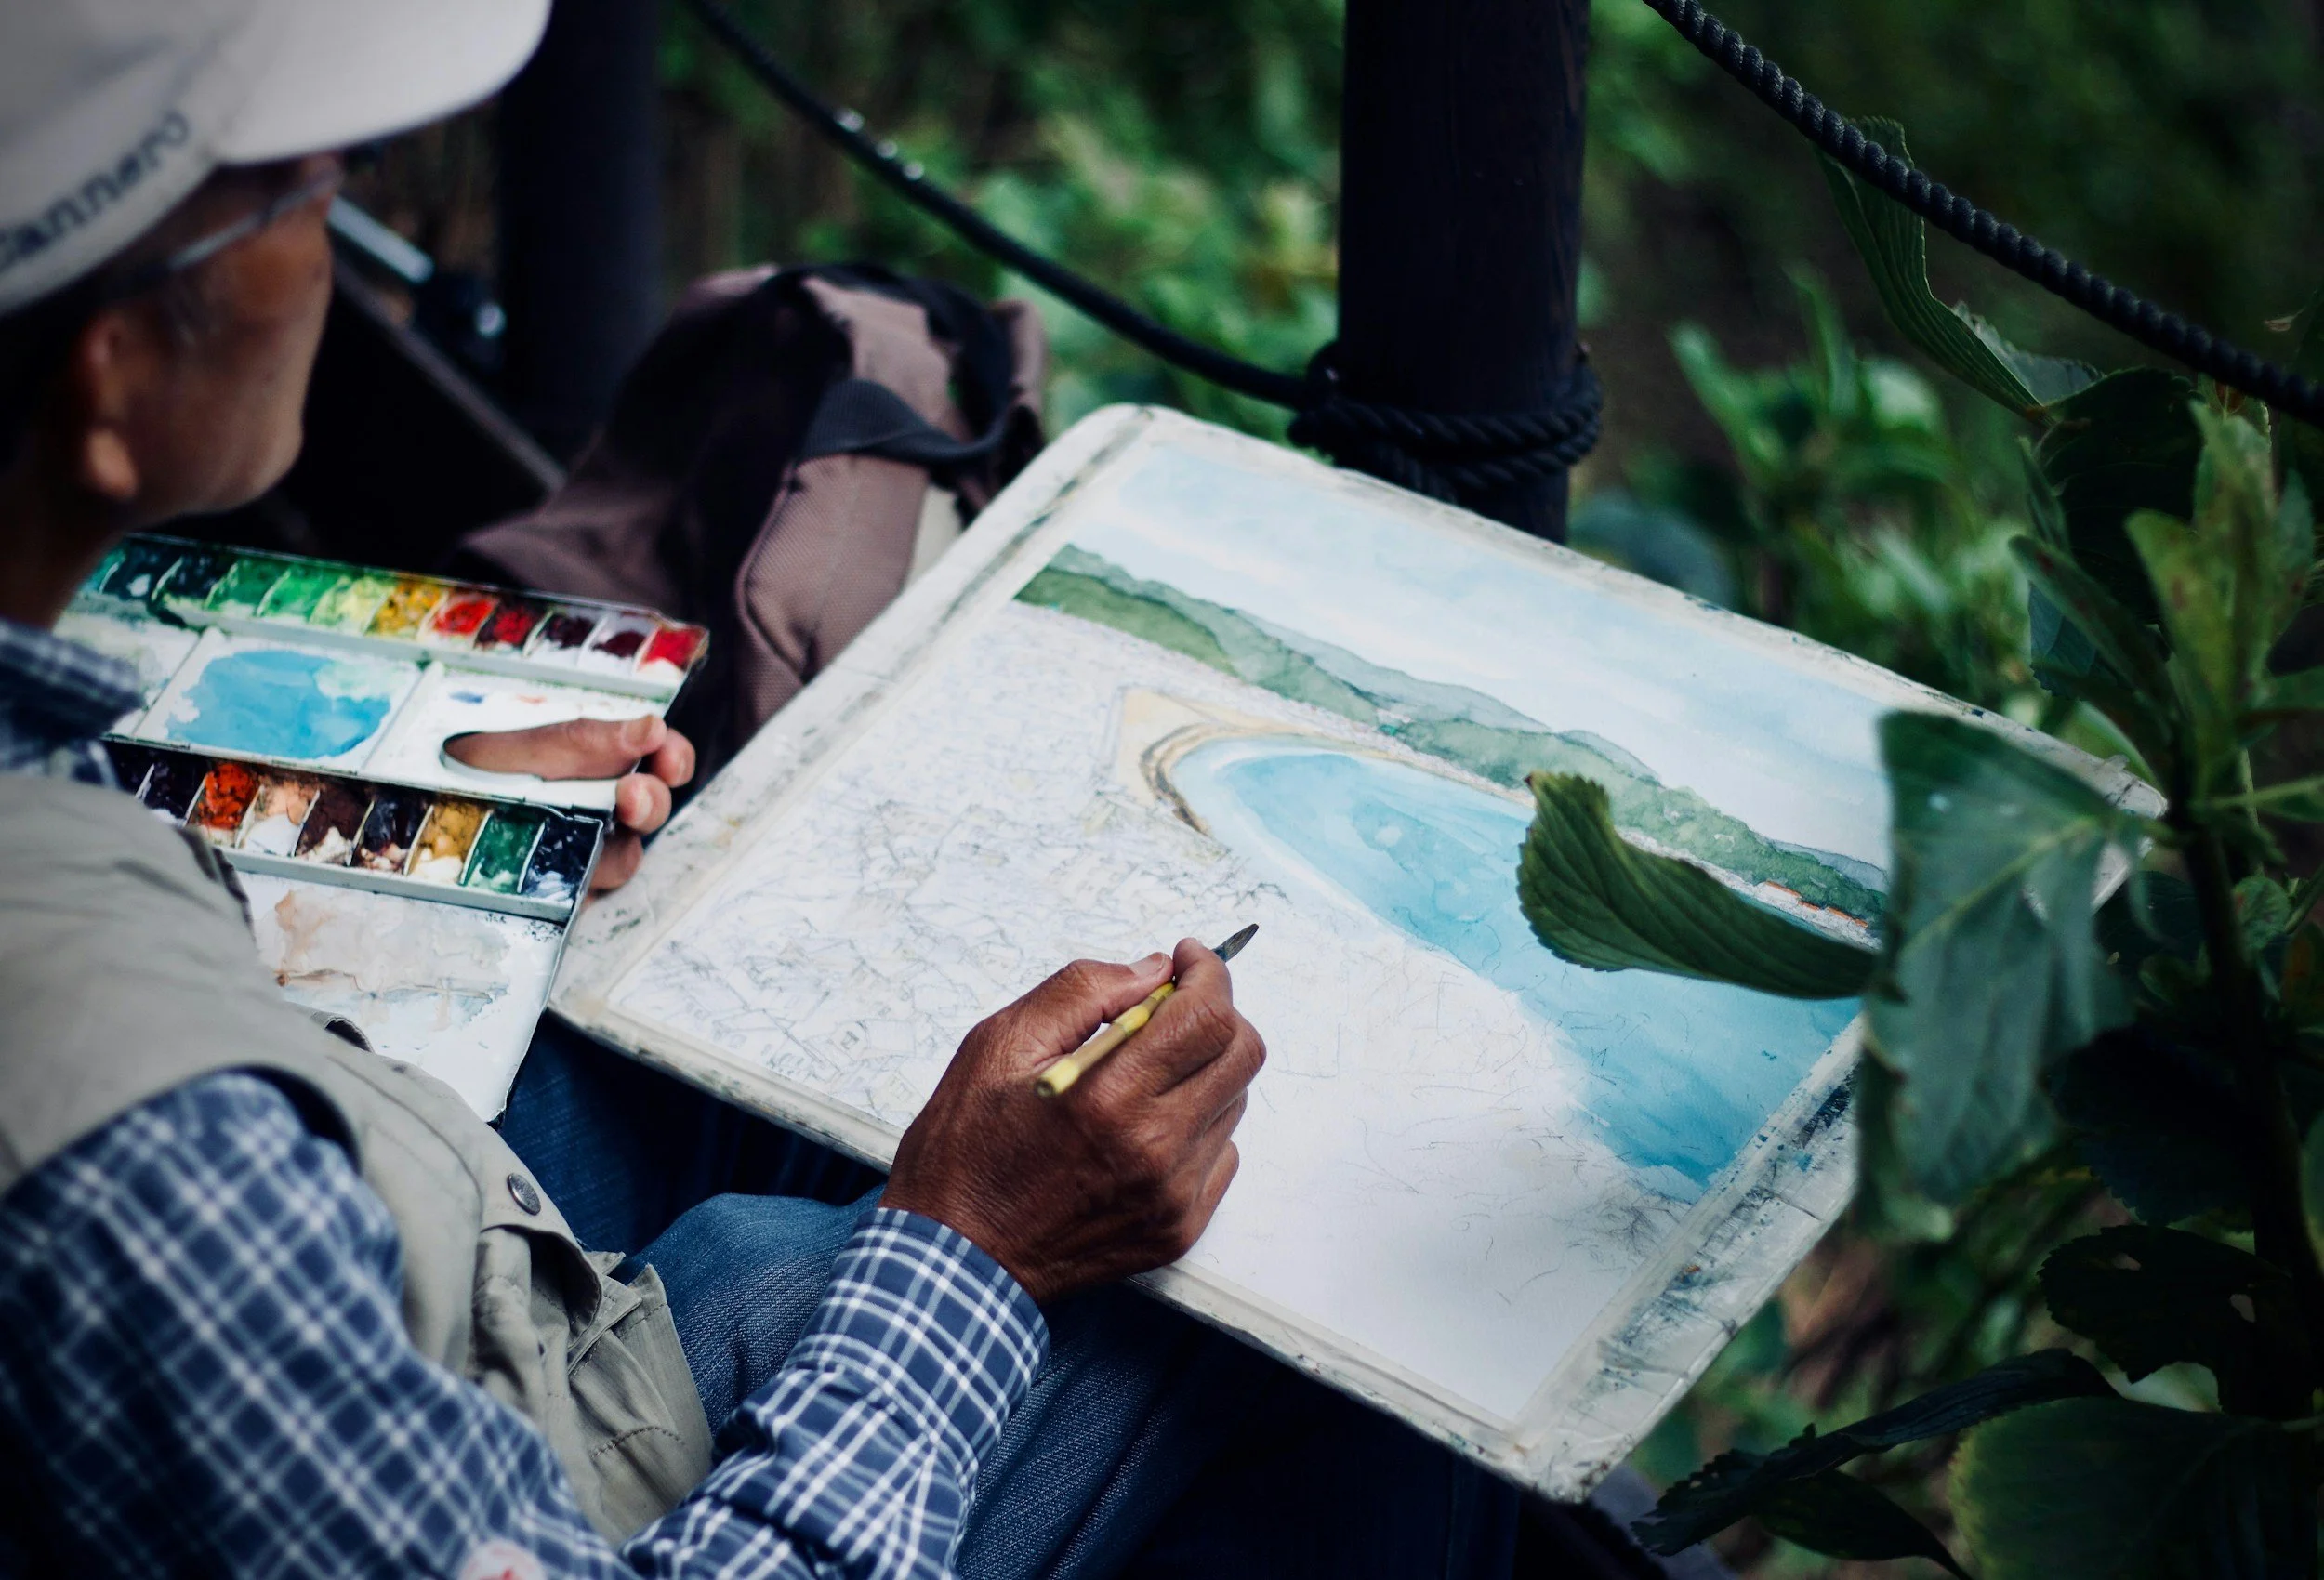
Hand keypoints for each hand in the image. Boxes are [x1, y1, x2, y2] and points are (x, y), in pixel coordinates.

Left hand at [443, 716, 696, 891]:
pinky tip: (556, 871)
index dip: (672, 756)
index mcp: (592, 760)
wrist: (399, 823)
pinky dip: (574, 884)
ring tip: (582, 837)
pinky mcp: (555, 895)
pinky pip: (582, 896)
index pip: (654, 757)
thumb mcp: (519, 747)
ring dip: (615, 845)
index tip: (666, 755)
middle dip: (649, 801)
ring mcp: (576, 853)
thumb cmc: (457, 773)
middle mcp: (592, 807)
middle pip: (647, 809)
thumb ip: (586, 741)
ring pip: (623, 856)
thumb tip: (653, 727)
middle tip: (633, 796)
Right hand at [882, 939, 1263, 1304]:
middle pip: (1242, 1054)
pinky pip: (1221, 1155)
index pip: (1207, 1017)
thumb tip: (1154, 969)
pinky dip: (1196, 1125)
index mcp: (1109, 1097)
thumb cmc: (966, 1149)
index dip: (1208, 972)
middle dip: (1216, 1013)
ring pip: (1234, 1102)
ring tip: (1143, 1075)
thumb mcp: (1000, 1045)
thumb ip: (1083, 991)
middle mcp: (1154, 1149)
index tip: (1188, 958)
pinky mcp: (1178, 1229)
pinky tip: (1144, 1126)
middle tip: (1172, 1008)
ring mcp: (1173, 1195)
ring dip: (1203, 1071)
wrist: (957, 1256)